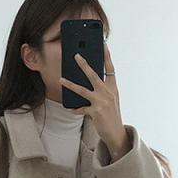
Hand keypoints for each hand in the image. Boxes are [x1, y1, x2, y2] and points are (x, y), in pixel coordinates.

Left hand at [59, 42, 130, 160]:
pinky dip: (74, 109)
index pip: (110, 69)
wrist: (116, 133)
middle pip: (94, 75)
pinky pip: (80, 108)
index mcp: (113, 88)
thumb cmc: (111, 115)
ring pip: (83, 90)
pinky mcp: (96, 112)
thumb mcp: (110, 100)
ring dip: (70, 84)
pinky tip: (68, 108)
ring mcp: (102, 102)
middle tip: (76, 56)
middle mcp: (108, 93)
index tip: (103, 44)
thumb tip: (88, 82)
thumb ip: (102, 90)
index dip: (106, 56)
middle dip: (84, 65)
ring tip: (61, 79)